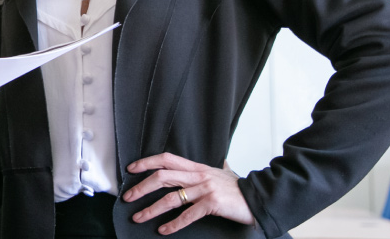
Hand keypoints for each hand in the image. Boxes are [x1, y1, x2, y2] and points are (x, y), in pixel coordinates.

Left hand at [123, 153, 255, 234]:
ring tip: (139, 217)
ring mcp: (205, 189)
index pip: (166, 159)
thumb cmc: (240, 189)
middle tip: (128, 197)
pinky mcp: (212, 204)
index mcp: (198, 167)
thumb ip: (217, 169)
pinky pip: (188, 215)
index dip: (147, 162)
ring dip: (152, 209)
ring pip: (171, 198)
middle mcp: (199, 176)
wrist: (260, 198)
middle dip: (142, 187)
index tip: (132, 169)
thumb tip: (221, 162)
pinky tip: (163, 229)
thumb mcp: (224, 174)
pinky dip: (173, 224)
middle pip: (162, 177)